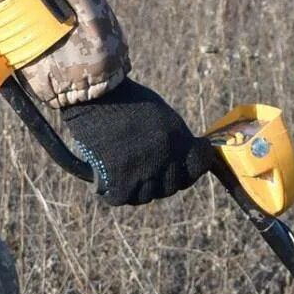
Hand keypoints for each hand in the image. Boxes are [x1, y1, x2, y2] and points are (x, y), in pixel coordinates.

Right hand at [59, 81, 208, 205]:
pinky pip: (120, 198)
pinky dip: (112, 192)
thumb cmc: (124, 99)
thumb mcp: (159, 114)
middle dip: (157, 181)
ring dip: (134, 189)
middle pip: (169, 187)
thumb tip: (172, 161)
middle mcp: (167, 158)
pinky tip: (105, 181)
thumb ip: (170, 139)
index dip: (188, 171)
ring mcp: (144, 170)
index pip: (197, 167)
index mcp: (180, 139)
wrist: (97, 94)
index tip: (177, 168)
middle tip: (139, 172)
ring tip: (120, 177)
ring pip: (144, 196)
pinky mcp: (120, 178)